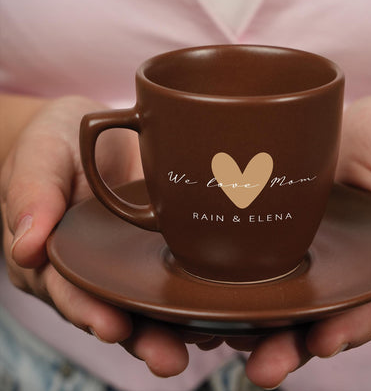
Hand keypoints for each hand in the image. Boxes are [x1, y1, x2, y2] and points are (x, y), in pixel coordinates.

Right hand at [0, 96, 202, 376]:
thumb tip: (27, 246)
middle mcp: (97, 269)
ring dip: (178, 326)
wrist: (92, 131)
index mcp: (58, 257)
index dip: (90, 311)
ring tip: (207, 338)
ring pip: (154, 302)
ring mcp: (132, 261)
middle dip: (144, 337)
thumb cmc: (58, 143)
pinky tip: (223, 304)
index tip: (113, 326)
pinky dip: (199, 294)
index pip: (71, 291)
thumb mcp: (40, 157)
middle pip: (119, 310)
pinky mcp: (163, 246)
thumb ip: (32, 194)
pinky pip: (179, 274)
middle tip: (169, 359)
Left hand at [238, 95, 370, 388]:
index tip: (325, 342)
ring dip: (259, 331)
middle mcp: (342, 270)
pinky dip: (240, 297)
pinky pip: (258, 275)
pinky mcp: (275, 243)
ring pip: (285, 305)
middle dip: (293, 346)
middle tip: (264, 370)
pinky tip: (215, 310)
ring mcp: (305, 259)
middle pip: (320, 317)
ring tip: (226, 346)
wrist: (349, 127)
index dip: (353, 325)